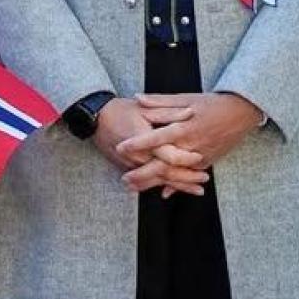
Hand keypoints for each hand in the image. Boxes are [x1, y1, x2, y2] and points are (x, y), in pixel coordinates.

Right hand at [91, 97, 206, 196]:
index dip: (185, 158)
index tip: (200, 157)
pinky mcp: (126, 167)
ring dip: (178, 185)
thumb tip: (190, 113)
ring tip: (198, 190)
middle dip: (186, 177)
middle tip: (205, 178)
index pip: (168, 154)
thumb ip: (168, 112)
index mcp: (144, 139)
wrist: (93, 117)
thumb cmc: (120, 110)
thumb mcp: (144, 109)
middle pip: (165, 172)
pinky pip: (146, 179)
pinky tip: (175, 190)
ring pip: (157, 179)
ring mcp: (130, 163)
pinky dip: (162, 185)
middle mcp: (137, 155)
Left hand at [118, 92, 264, 175]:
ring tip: (135, 188)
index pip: (157, 138)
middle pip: (164, 163)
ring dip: (155, 182)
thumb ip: (160, 101)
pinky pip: (189, 175)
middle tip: (124, 179)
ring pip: (175, 174)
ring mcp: (201, 156)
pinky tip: (163, 192)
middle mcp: (192, 145)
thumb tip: (137, 98)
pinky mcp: (208, 162)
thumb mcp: (186, 98)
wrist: (242, 113)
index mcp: (184, 127)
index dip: (138, 143)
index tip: (120, 148)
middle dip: (143, 174)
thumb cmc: (211, 103)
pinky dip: (176, 184)